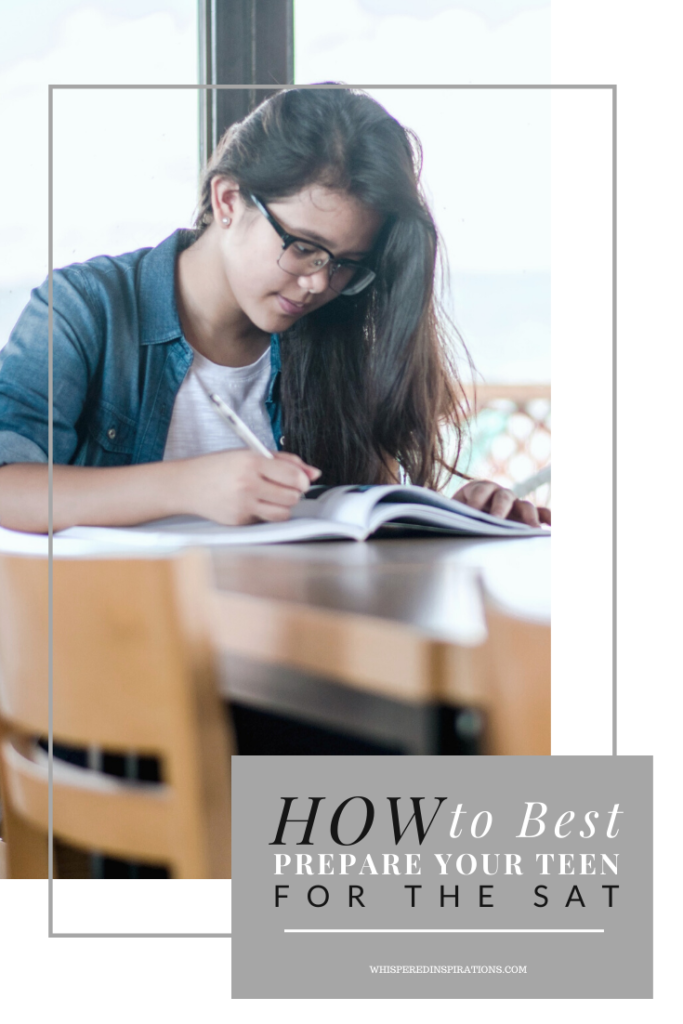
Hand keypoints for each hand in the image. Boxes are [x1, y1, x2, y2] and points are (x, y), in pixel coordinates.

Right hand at [178, 449, 320, 524]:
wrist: (187, 485)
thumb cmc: (218, 467)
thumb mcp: (249, 454)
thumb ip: (284, 461)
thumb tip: (313, 473)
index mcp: (251, 462)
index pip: (293, 476)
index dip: (303, 480)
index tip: (301, 480)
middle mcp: (247, 484)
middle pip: (292, 496)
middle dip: (293, 493)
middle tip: (283, 487)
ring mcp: (243, 505)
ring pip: (283, 513)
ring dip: (283, 506)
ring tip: (271, 496)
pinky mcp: (239, 521)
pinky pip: (265, 521)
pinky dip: (265, 513)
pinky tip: (253, 503)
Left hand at [454, 479, 550, 526]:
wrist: (465, 516)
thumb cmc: (458, 515)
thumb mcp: (453, 513)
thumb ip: (453, 514)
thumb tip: (446, 520)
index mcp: (478, 489)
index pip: (480, 490)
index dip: (476, 499)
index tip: (472, 511)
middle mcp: (499, 494)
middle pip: (504, 497)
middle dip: (501, 508)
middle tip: (497, 520)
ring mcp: (515, 504)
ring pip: (525, 506)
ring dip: (529, 516)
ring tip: (532, 529)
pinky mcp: (526, 515)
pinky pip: (541, 514)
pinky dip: (549, 519)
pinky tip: (552, 528)